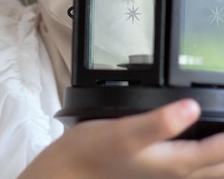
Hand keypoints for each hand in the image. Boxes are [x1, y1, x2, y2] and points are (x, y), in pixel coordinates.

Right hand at [18, 99, 223, 178]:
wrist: (70, 171)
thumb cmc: (93, 151)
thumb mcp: (124, 132)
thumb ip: (159, 122)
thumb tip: (192, 107)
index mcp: (177, 163)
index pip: (221, 150)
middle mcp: (178, 173)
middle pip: (221, 165)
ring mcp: (167, 176)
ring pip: (210, 171)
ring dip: (218, 156)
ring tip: (218, 135)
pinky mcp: (156, 172)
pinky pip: (194, 170)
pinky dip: (204, 159)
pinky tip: (197, 146)